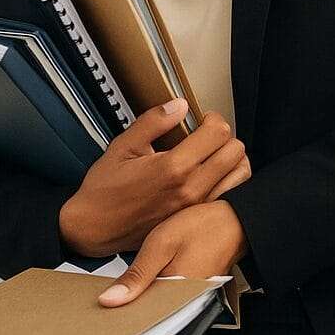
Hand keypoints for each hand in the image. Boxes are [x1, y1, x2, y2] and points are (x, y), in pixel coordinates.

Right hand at [58, 102, 250, 256]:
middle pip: (236, 152)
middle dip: (224, 137)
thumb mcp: (123, 146)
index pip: (218, 133)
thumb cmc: (105, 189)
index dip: (213, 119)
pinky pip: (228, 195)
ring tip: (212, 154)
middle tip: (207, 135)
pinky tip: (209, 174)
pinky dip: (227, 180)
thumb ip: (154, 122)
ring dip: (231, 159)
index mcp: (173, 167)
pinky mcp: (195, 219)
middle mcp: (191, 189)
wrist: (94, 228)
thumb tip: (180, 106)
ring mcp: (196, 207)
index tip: (202, 119)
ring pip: (239, 176)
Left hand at [97, 200, 247, 305]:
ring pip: (160, 305)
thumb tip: (109, 301)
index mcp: (177, 293)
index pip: (140, 314)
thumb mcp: (162, 243)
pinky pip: (170, 297)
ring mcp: (193, 298)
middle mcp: (187, 302)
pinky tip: (148, 279)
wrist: (235, 219)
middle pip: (150, 312)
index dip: (119, 310)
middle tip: (110, 295)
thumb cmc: (203, 226)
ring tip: (127, 286)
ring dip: (143, 298)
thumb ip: (137, 276)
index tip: (101, 305)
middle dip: (130, 305)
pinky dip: (157, 290)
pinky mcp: (195, 291)